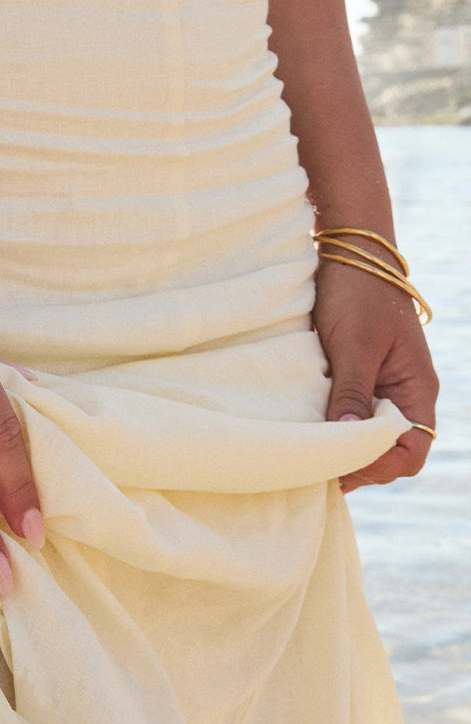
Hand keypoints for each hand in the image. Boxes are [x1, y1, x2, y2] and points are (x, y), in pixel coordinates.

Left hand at [312, 253, 437, 492]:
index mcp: (416, 389)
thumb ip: (352, 391)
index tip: (339, 465)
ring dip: (343, 448)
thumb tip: (347, 439)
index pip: (411, 449)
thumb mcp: (354, 344)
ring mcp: (382, 387)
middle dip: (358, 464)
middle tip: (315, 468)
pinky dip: (334, 429)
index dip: (379, 465)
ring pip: (369, 436)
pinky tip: (308, 434)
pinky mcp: (359, 379)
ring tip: (308, 456)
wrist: (349, 255)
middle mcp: (404, 394)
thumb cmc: (357, 294)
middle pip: (390, 451)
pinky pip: (352, 415)